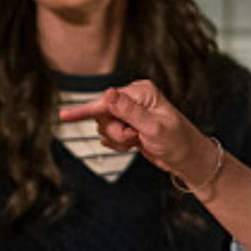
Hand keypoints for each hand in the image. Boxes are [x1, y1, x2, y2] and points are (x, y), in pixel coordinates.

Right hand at [58, 80, 212, 185]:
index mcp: (140, 92)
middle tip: (134, 138)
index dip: (85, 110)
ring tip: (137, 142)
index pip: (106, 101)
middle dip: (115, 132)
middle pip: (103, 115)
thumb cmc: (177, 142)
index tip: (64, 116)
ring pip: (105, 127)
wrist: (187, 158)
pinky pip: (111, 135)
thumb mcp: (153, 128)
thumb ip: (129, 111)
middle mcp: (133, 99)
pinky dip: (120, 143)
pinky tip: (134, 145)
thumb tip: (108, 93)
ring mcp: (130, 112)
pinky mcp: (128, 125)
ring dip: (118, 140)